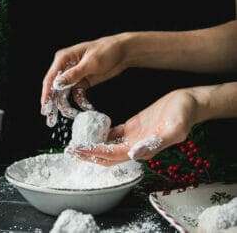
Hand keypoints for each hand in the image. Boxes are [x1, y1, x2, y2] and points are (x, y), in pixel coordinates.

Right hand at [41, 34, 128, 123]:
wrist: (123, 52)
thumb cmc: (106, 51)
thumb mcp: (90, 63)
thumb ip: (74, 74)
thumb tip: (57, 84)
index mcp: (64, 58)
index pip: (51, 78)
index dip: (46, 94)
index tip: (45, 108)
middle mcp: (66, 67)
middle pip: (55, 88)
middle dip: (53, 104)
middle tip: (50, 119)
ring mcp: (74, 76)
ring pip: (65, 94)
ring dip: (66, 106)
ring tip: (70, 115)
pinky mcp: (82, 82)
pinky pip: (77, 95)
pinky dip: (81, 102)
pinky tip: (87, 107)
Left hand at [74, 89, 198, 165]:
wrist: (189, 104)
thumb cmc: (184, 114)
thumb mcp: (175, 127)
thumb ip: (157, 142)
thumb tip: (135, 154)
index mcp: (143, 148)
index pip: (112, 155)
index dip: (94, 154)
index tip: (77, 150)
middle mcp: (135, 145)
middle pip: (106, 155)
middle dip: (88, 154)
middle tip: (70, 148)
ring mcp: (133, 137)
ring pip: (108, 146)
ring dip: (92, 146)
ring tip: (77, 141)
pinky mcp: (133, 127)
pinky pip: (114, 134)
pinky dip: (102, 134)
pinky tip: (92, 129)